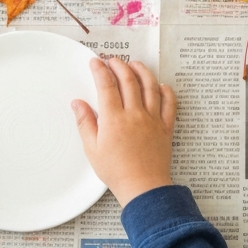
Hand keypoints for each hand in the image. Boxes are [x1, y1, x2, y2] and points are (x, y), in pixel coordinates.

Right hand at [72, 58, 175, 204]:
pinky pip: (169, 103)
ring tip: (135, 64)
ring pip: (150, 86)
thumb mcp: (92, 149)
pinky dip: (166, 91)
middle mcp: (134, 114)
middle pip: (128, 80)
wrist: (143, 187)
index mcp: (114, 119)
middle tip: (113, 60)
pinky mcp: (166, 127)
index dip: (100, 69)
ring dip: (142, 71)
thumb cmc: (116, 171)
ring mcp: (152, 119)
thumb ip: (85, 123)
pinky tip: (160, 85)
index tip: (95, 62)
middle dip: (119, 65)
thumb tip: (78, 103)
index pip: (106, 85)